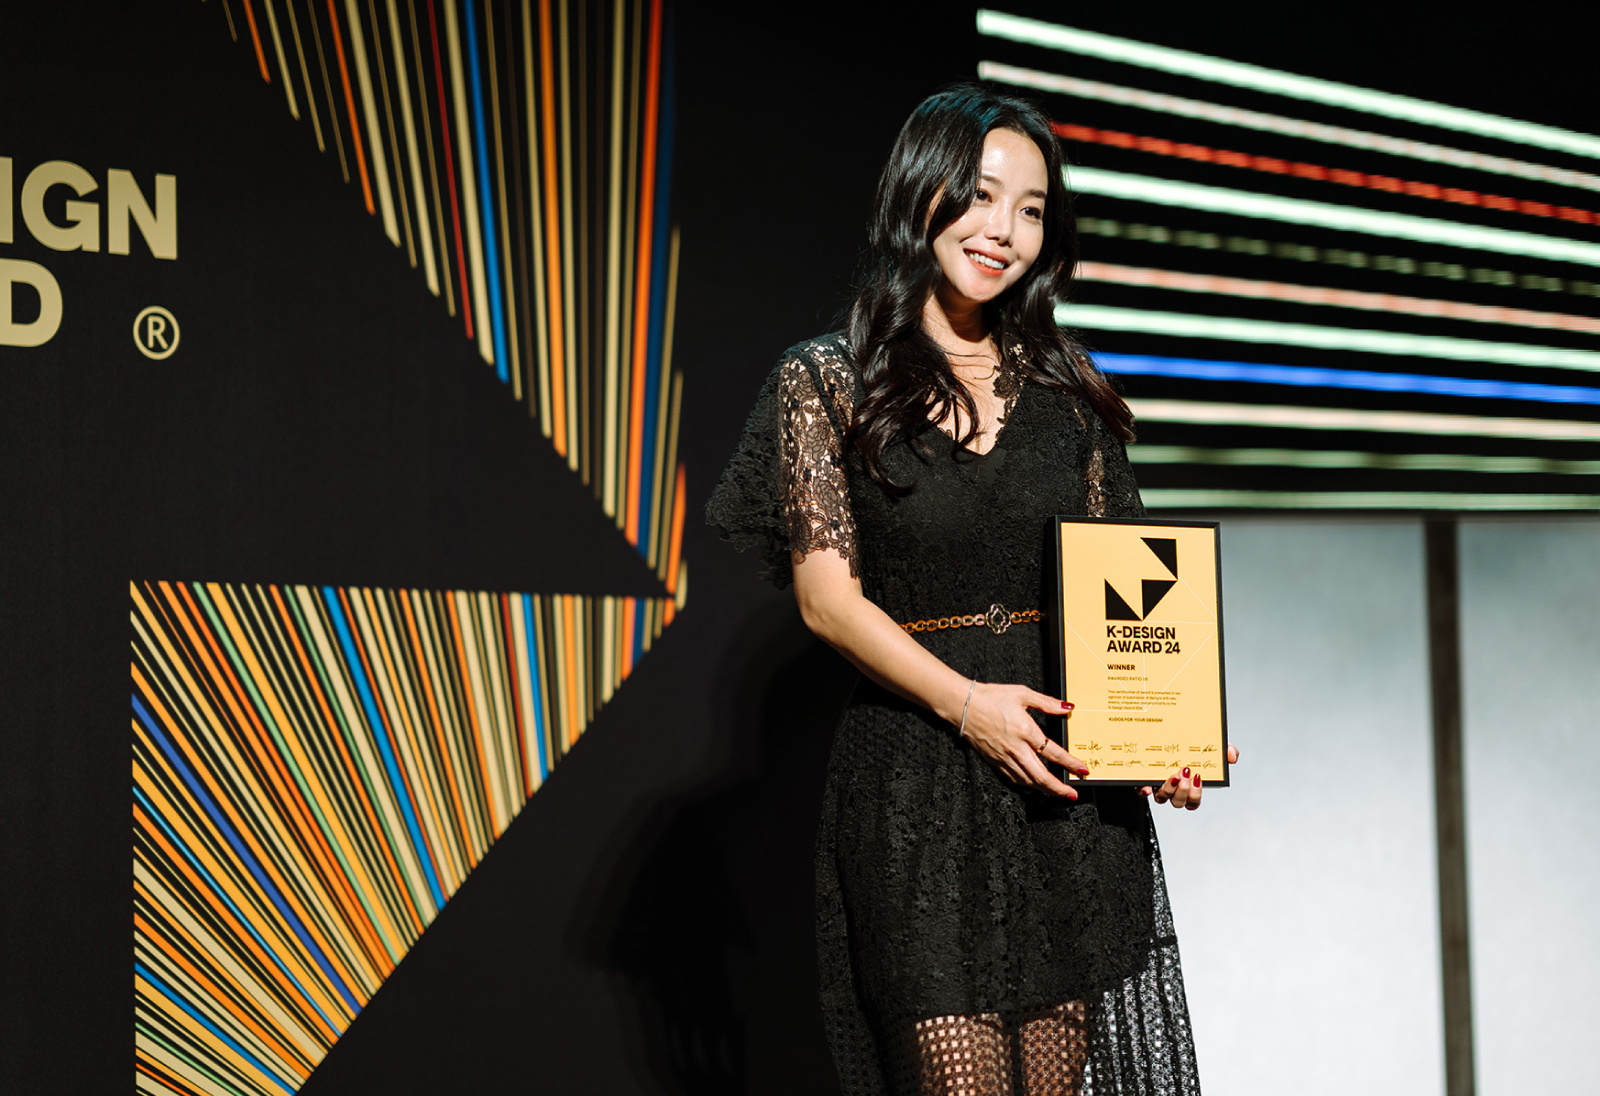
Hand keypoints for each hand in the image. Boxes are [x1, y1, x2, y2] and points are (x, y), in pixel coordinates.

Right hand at [958, 682, 1088, 798]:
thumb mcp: (1022, 694)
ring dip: (1044, 790)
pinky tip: (1032, 785)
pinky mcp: (994, 761)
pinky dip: (1026, 785)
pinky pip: (1014, 779)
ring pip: (1028, 781)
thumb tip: (1066, 708)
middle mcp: (1016, 749)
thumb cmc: (990, 698)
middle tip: (1072, 794)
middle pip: (1042, 776)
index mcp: (1026, 731)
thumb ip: (1046, 703)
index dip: (1070, 763)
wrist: (963, 705)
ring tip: (1056, 792)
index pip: (1054, 753)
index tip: (1082, 770)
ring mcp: (1004, 757)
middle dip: (1059, 788)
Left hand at [1139, 744, 1240, 809]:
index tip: (1198, 778)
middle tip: (1186, 774)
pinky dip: (1143, 790)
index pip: (1193, 801)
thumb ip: (1224, 749)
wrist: (1163, 726)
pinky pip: (1140, 790)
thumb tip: (1232, 756)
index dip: (1195, 795)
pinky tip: (1147, 786)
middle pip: (1178, 802)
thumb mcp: (1209, 742)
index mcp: (1188, 783)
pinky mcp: (1141, 778)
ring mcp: (1156, 783)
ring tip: (1173, 775)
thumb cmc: (1187, 742)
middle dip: (1183, 791)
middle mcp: (1172, 786)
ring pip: (1161, 798)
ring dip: (1169, 789)